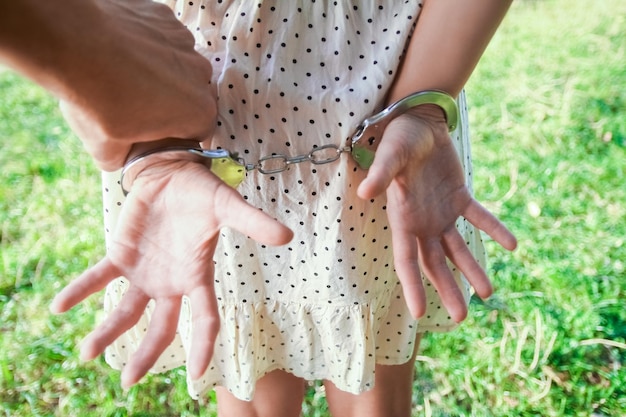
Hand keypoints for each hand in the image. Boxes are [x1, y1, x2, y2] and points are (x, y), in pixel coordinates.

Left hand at [50, 161, 292, 387]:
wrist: (171, 173)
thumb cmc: (202, 191)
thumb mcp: (228, 205)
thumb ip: (253, 222)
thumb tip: (288, 236)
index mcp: (198, 275)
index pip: (206, 317)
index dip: (203, 344)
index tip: (195, 373)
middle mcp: (171, 282)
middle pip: (160, 327)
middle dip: (145, 353)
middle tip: (128, 381)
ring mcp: (144, 272)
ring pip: (125, 310)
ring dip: (106, 331)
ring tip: (87, 354)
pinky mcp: (120, 256)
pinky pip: (98, 278)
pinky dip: (80, 291)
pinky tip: (59, 307)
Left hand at [58, 0, 216, 170]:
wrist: (72, 42)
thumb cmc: (97, 99)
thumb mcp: (106, 148)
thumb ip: (122, 159)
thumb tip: (119, 158)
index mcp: (198, 112)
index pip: (199, 130)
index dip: (176, 134)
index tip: (154, 133)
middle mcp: (201, 75)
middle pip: (191, 95)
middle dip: (170, 102)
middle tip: (135, 105)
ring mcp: (184, 42)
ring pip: (177, 64)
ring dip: (159, 71)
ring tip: (123, 75)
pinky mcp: (165, 17)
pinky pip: (161, 36)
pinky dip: (145, 44)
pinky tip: (119, 50)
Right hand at [357, 107, 516, 321]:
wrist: (418, 122)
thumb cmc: (399, 139)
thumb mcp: (391, 156)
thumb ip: (381, 175)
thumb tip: (364, 193)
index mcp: (402, 218)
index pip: (406, 260)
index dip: (412, 286)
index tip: (419, 313)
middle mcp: (421, 223)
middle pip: (433, 264)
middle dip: (447, 289)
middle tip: (462, 317)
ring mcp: (441, 213)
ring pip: (457, 249)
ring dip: (471, 269)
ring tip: (488, 292)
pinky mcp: (459, 197)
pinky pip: (479, 218)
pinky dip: (494, 229)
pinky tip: (512, 245)